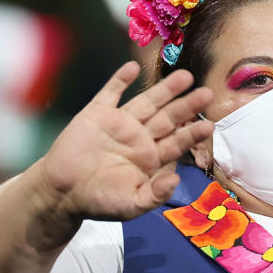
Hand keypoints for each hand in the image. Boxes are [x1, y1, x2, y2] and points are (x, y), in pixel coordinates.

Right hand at [37, 61, 213, 221]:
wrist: (62, 193)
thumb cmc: (98, 202)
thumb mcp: (131, 205)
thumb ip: (155, 195)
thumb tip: (176, 180)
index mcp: (150, 158)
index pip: (176, 142)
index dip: (192, 133)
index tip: (209, 125)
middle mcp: (139, 137)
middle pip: (168, 118)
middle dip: (187, 106)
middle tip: (207, 94)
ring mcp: (119, 123)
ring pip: (147, 102)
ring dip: (165, 89)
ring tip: (185, 76)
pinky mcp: (96, 114)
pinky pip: (110, 93)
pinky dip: (120, 80)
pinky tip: (133, 67)